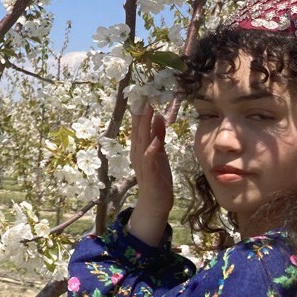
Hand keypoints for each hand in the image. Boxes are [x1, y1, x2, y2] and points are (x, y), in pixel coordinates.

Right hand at [127, 101, 173, 246]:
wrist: (155, 203)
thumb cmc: (158, 177)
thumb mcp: (159, 152)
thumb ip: (158, 135)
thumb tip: (158, 116)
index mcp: (139, 147)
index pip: (139, 125)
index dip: (140, 110)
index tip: (143, 93)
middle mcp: (137, 153)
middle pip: (139, 129)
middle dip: (141, 112)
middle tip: (144, 94)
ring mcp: (142, 163)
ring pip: (142, 141)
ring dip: (145, 125)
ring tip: (148, 110)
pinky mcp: (149, 173)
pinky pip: (149, 159)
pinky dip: (151, 149)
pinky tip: (155, 141)